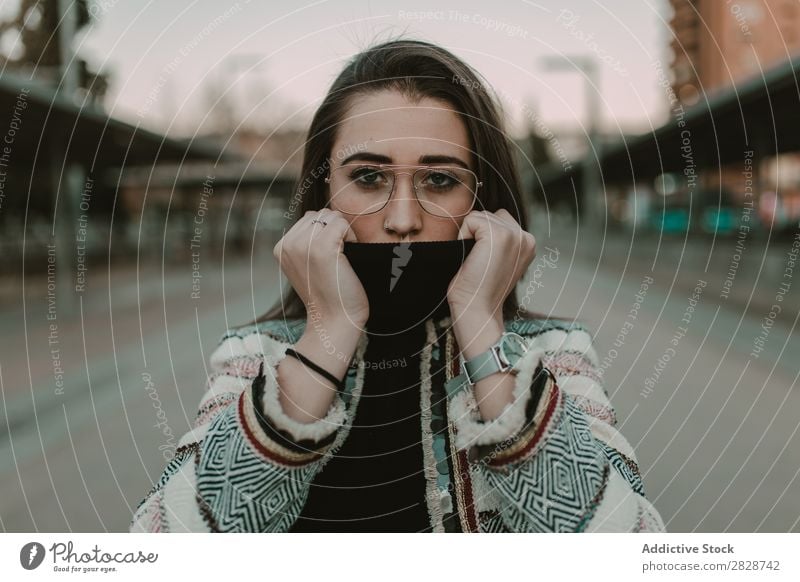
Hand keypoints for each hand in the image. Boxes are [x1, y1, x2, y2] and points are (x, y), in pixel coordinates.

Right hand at [273, 209, 368, 326]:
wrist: (334, 320)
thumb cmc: (328, 294)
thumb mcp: (307, 266)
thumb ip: (306, 241)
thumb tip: (317, 216)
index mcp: (281, 247)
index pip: (309, 219)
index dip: (325, 233)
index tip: (327, 259)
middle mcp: (288, 244)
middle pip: (320, 214)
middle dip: (334, 230)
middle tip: (337, 259)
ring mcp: (303, 244)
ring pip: (331, 216)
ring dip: (343, 233)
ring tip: (341, 258)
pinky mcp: (322, 247)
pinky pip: (342, 224)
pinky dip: (351, 237)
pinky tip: (347, 257)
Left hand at [447, 209, 535, 321]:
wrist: (477, 310)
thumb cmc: (480, 290)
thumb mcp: (497, 261)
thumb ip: (498, 241)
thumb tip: (480, 222)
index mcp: (528, 243)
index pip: (499, 220)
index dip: (483, 238)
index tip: (485, 263)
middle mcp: (526, 236)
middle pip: (490, 215)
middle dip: (477, 235)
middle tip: (479, 263)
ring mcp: (514, 234)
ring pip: (480, 216)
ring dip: (470, 236)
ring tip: (476, 261)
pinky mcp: (498, 234)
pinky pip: (471, 220)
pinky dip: (463, 236)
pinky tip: (470, 257)